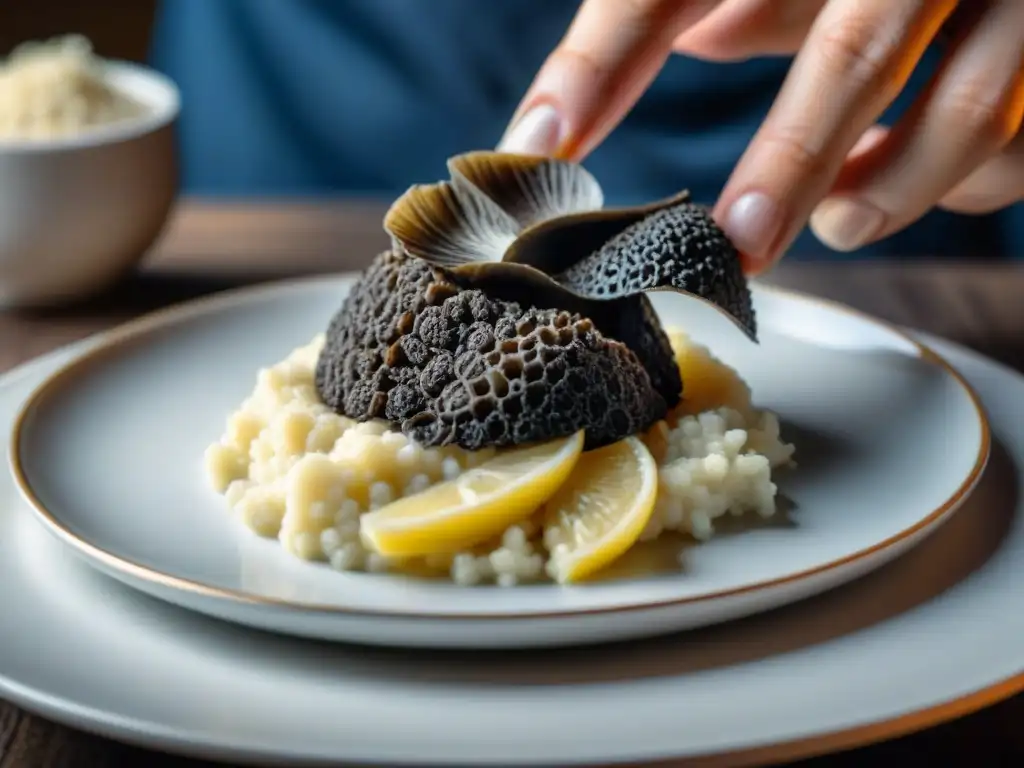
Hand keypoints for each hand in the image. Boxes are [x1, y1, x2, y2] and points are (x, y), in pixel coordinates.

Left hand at [498, 0, 1023, 273]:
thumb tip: (685, 42)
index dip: (601, 64)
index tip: (537, 146)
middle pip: (853, 53)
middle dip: (787, 164)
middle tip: (733, 244)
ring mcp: (1014, 6)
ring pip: (964, 117)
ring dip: (881, 194)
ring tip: (838, 220)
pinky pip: (1014, 156)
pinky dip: (958, 188)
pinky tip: (914, 184)